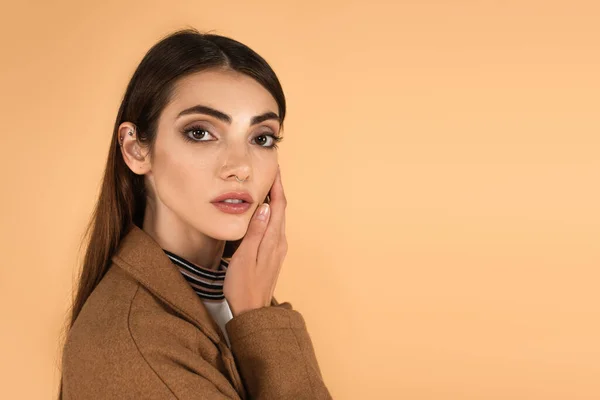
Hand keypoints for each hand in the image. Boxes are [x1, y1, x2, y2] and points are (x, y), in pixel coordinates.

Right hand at [223, 165, 286, 316]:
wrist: (251, 311)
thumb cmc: (244, 285)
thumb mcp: (245, 256)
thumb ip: (255, 231)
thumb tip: (266, 207)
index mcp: (273, 240)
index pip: (279, 206)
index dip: (278, 186)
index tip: (275, 168)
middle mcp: (279, 242)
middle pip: (282, 209)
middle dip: (277, 189)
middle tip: (271, 171)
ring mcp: (277, 249)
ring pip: (279, 218)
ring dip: (275, 200)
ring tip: (267, 185)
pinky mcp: (272, 254)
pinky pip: (275, 227)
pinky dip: (271, 213)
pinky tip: (263, 212)